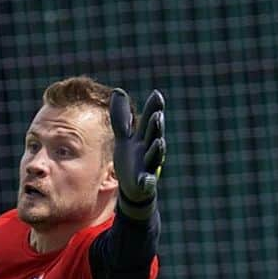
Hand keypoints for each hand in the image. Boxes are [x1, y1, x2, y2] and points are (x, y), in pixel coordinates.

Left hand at [110, 88, 164, 219]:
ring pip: (154, 157)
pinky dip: (148, 181)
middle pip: (154, 136)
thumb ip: (121, 117)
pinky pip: (147, 182)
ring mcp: (148, 166)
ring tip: (159, 142)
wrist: (132, 187)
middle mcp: (148, 150)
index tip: (156, 94)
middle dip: (156, 127)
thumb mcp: (124, 137)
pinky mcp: (144, 183)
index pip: (149, 120)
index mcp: (143, 138)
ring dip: (157, 150)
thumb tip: (118, 91)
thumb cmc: (130, 160)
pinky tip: (147, 180)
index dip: (153, 109)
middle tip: (157, 115)